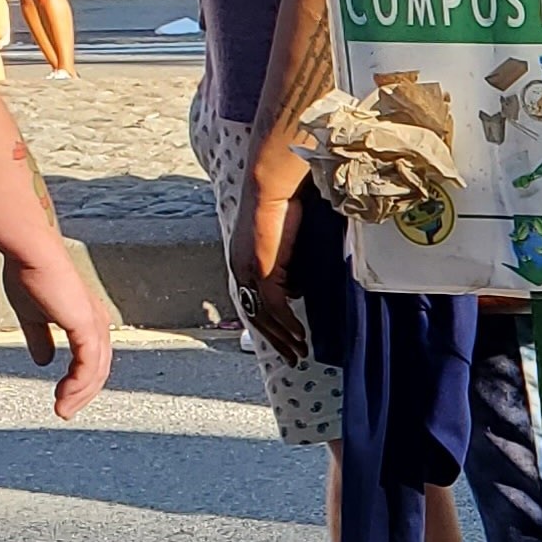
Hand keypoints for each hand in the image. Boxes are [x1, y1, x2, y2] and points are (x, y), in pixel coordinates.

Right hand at [0, 235, 112, 417]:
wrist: (30, 253)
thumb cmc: (29, 274)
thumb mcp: (32, 315)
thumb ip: (39, 338)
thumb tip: (43, 361)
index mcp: (87, 320)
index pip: (91, 359)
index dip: (80, 380)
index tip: (64, 397)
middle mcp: (96, 324)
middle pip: (97, 370)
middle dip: (82, 393)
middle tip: (65, 410)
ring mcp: (94, 326)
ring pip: (94, 372)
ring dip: (79, 394)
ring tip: (63, 410)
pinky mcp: (86, 328)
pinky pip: (87, 366)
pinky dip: (77, 385)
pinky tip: (65, 397)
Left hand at [229, 180, 308, 361]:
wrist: (274, 184)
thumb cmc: (285, 201)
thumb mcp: (289, 239)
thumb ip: (292, 262)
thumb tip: (300, 285)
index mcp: (245, 260)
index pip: (255, 300)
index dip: (271, 323)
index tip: (289, 338)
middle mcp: (241, 268)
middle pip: (256, 315)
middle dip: (276, 339)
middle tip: (293, 356)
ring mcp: (248, 270)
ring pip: (263, 316)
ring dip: (283, 338)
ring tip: (299, 353)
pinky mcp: (260, 269)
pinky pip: (273, 306)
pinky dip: (287, 324)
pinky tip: (299, 336)